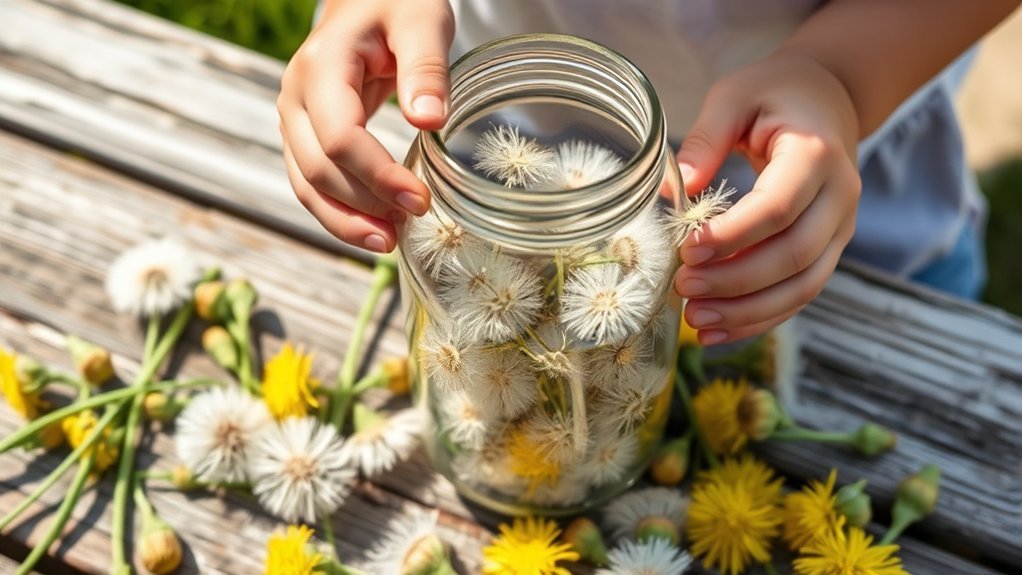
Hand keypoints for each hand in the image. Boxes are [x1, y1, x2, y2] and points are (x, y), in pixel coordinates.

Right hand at [277, 0, 453, 251]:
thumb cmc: (397, 3)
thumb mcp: (422, 20)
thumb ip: (426, 67)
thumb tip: (430, 119)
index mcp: (322, 66)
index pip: (340, 137)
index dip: (378, 176)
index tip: (420, 199)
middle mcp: (295, 96)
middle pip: (318, 169)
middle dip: (364, 206)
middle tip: (415, 222)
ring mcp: (295, 118)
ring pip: (307, 184)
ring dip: (345, 221)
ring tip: (391, 243)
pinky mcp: (305, 135)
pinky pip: (312, 183)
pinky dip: (340, 212)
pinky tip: (374, 229)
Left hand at [674, 52, 861, 344]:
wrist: (828, 98)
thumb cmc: (774, 94)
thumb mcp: (734, 96)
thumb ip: (705, 138)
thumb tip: (674, 192)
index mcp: (816, 155)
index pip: (779, 208)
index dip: (733, 236)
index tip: (687, 249)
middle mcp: (840, 197)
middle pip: (793, 256)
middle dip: (735, 281)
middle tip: (683, 288)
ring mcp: (840, 229)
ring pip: (802, 286)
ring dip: (747, 311)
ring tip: (696, 320)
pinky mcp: (827, 250)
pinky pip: (799, 295)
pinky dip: (760, 318)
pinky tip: (718, 330)